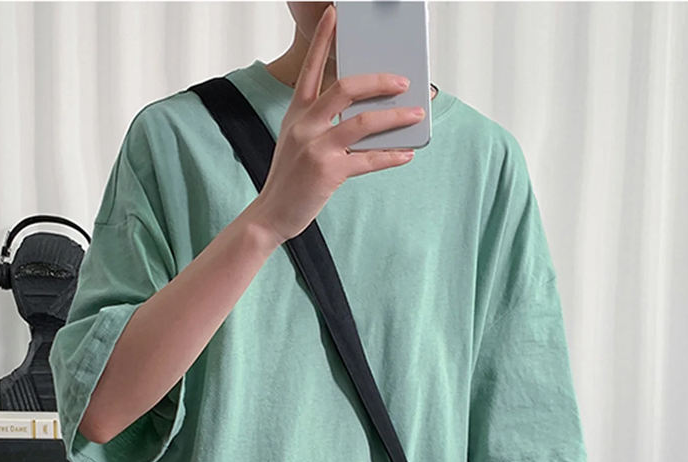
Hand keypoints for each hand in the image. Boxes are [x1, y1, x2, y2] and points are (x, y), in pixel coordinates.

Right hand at [248, 3, 424, 243]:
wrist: (271, 215)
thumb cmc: (289, 179)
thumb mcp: (297, 142)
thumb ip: (322, 124)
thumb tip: (366, 114)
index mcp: (296, 113)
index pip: (311, 68)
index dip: (322, 39)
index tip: (335, 14)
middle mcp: (304, 125)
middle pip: (347, 88)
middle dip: (379, 81)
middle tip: (403, 82)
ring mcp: (316, 148)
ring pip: (363, 122)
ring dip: (395, 117)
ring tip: (416, 114)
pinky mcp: (328, 173)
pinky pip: (368, 159)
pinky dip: (391, 156)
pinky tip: (406, 154)